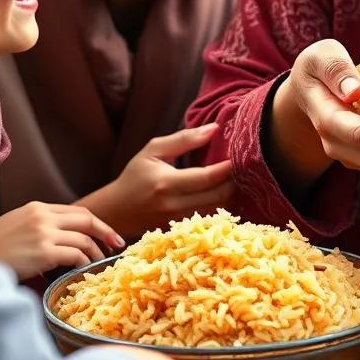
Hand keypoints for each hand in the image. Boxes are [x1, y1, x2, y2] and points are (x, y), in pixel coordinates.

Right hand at [0, 201, 124, 278]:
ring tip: (98, 262)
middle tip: (116, 244)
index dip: (95, 223)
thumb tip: (64, 236)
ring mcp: (44, 233)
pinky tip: (83, 269)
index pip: (76, 211)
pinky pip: (75, 255)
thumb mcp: (17, 225)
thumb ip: (40, 224)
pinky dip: (83, 262)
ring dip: (95, 252)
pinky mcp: (43, 252)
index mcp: (38, 207)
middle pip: (86, 220)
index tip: (107, 233)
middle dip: (105, 232)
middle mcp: (43, 216)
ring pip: (83, 239)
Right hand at [79, 125, 233, 239]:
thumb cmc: (134, 176)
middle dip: (235, 181)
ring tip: (238, 177)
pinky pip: (210, 218)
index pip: (206, 178)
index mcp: (166, 183)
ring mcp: (178, 221)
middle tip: (244, 166)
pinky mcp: (181, 230)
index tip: (242, 155)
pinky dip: (222, 206)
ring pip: (217, 210)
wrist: (115, 212)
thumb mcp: (153, 151)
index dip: (228, 168)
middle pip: (218, 196)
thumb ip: (184, 139)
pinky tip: (226, 192)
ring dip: (231, 194)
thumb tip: (214, 129)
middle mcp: (173, 205)